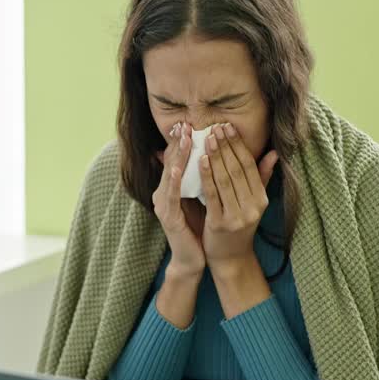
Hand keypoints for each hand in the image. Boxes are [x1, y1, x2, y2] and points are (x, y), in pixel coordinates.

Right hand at [154, 122, 206, 277]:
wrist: (194, 258)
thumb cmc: (200, 227)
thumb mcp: (205, 198)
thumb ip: (206, 177)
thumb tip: (215, 156)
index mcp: (172, 187)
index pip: (177, 158)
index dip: (182, 140)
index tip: (191, 121)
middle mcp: (164, 192)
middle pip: (171, 161)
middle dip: (178, 141)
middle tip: (186, 122)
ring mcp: (163, 204)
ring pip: (170, 175)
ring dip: (177, 155)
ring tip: (184, 138)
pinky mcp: (168, 217)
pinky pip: (171, 196)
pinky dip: (174, 181)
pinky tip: (178, 168)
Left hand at [199, 122, 278, 276]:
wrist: (229, 258)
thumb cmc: (237, 226)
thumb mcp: (253, 203)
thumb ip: (262, 178)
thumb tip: (274, 153)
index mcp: (261, 199)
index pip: (249, 166)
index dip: (239, 145)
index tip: (228, 127)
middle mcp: (252, 207)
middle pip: (237, 170)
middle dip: (225, 146)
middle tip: (215, 127)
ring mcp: (237, 216)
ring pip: (225, 180)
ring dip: (216, 156)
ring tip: (207, 137)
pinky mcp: (220, 224)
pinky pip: (213, 194)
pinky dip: (207, 175)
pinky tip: (201, 160)